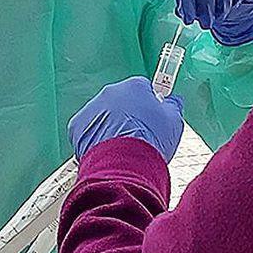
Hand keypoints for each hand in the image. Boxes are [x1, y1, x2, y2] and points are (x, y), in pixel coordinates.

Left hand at [69, 77, 183, 162]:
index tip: (152, 117)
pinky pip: (88, 129)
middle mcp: (110, 92)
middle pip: (122, 101)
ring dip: (112, 127)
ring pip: (104, 115)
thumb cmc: (150, 143)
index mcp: (134, 86)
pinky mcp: (77, 126)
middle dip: (129, 115)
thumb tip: (173, 101)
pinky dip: (96, 138)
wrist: (125, 166)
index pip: (144, 88)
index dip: (150, 104)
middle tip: (139, 135)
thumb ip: (173, 106)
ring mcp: (92, 108)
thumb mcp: (174, 122)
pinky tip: (108, 150)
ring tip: (124, 147)